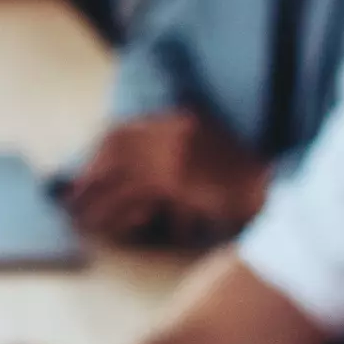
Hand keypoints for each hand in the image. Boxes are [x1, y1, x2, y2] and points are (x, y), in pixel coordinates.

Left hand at [66, 111, 270, 247]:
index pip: (124, 130)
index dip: (99, 152)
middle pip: (116, 151)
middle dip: (92, 174)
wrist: (268, 188)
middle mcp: (172, 133)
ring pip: (122, 178)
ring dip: (99, 198)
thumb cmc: (238, 172)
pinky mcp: (178, 183)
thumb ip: (174, 138)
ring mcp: (174, 157)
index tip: (87, 170)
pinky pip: (138, 198)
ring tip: (83, 214)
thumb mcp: (207, 139)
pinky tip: (113, 223)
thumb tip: (133, 158)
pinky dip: (121, 212)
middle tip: (75, 195)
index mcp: (177, 119)